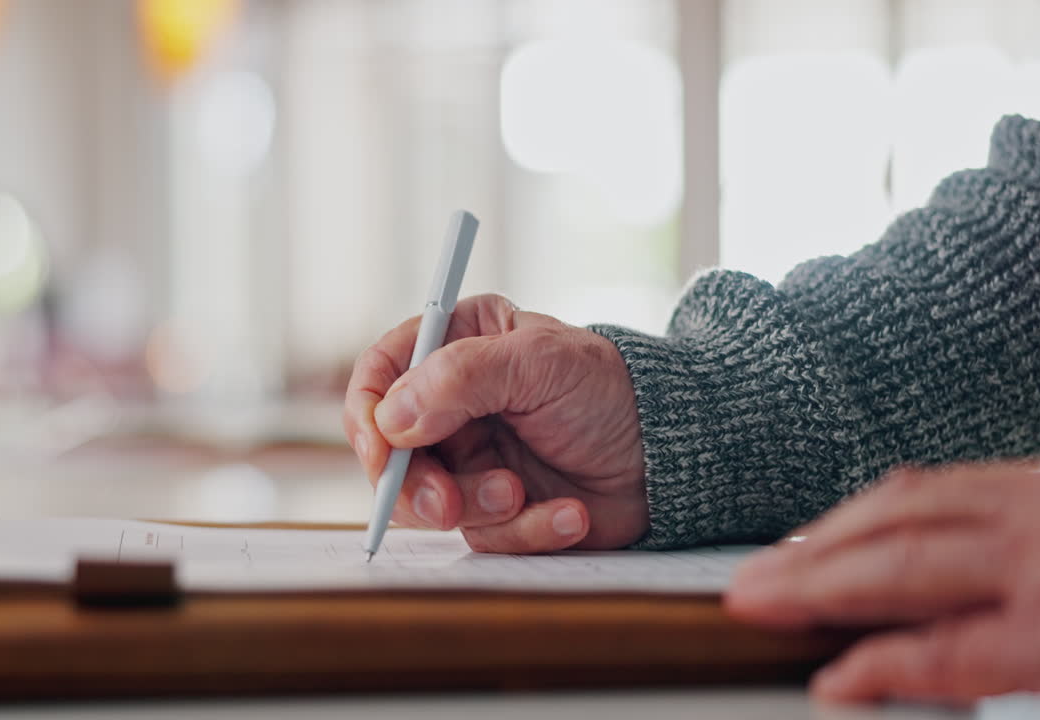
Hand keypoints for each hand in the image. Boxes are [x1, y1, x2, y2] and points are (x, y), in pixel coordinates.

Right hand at [343, 293, 647, 552]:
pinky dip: (525, 531)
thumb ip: (459, 377)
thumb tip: (390, 418)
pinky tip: (569, 515)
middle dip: (417, 486)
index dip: (367, 416)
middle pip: (389, 452)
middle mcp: (452, 404)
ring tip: (526, 496)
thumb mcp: (539, 362)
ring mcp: (471, 458)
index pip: (378, 376)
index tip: (381, 452)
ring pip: (430, 502)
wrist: (672, 454)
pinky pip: (483, 535)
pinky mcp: (497, 507)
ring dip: (480, 509)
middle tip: (448, 506)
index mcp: (453, 345)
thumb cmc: (611, 390)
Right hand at [725, 460, 1039, 704]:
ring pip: (903, 505)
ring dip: (826, 535)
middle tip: (748, 595)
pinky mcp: (1037, 472)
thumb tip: (875, 676)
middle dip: (809, 582)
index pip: (940, 654)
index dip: (873, 670)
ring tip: (775, 560)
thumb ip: (985, 672)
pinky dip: (879, 502)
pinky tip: (850, 521)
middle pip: (899, 564)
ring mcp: (1035, 501)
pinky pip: (939, 478)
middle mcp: (1037, 552)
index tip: (827, 684)